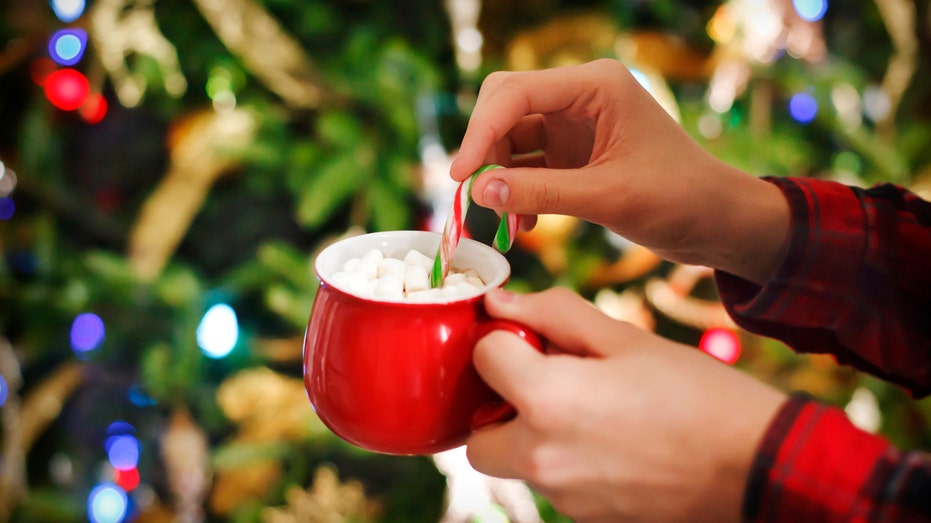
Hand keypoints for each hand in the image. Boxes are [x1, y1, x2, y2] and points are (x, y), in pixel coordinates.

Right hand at [451, 59, 788, 284]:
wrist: (717, 222)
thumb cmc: (679, 199)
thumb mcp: (606, 197)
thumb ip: (540, 193)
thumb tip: (478, 191)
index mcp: (596, 85)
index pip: (516, 93)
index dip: (481, 132)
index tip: (460, 176)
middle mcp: (581, 96)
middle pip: (506, 108)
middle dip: (486, 151)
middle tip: (473, 194)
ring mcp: (576, 124)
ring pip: (512, 140)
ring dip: (501, 179)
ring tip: (506, 222)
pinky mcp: (574, 153)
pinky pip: (529, 166)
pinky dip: (519, 192)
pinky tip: (525, 224)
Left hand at [467, 288, 785, 521]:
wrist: (758, 466)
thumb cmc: (696, 394)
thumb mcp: (625, 339)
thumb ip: (554, 315)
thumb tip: (503, 304)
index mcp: (547, 402)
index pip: (485, 360)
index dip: (505, 341)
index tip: (534, 342)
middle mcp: (543, 459)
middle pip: (478, 440)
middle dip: (498, 411)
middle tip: (543, 387)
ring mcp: (565, 498)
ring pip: (518, 466)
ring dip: (534, 438)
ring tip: (593, 413)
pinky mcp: (588, 519)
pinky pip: (555, 487)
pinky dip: (567, 464)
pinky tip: (614, 443)